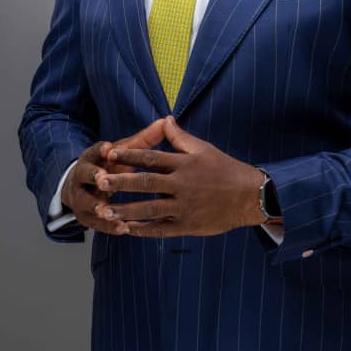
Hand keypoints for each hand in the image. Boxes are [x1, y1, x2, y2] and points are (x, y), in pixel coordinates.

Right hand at [60, 119, 166, 234]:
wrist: (82, 187)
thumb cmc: (110, 165)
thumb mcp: (123, 151)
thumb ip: (143, 140)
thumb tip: (165, 121)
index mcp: (92, 157)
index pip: (94, 151)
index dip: (100, 150)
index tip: (109, 149)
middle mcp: (82, 176)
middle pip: (84, 175)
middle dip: (93, 177)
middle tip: (103, 180)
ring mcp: (80, 197)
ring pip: (86, 202)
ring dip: (96, 206)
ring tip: (108, 211)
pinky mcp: (85, 217)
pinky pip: (95, 223)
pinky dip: (107, 226)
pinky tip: (122, 228)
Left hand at [94, 115, 266, 236]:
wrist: (251, 197)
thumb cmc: (226, 169)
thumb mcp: (204, 149)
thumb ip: (180, 137)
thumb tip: (165, 119)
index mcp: (185, 164)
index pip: (152, 158)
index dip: (129, 155)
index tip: (110, 154)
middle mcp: (183, 185)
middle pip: (146, 183)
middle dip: (121, 182)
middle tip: (100, 182)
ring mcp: (185, 207)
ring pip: (150, 209)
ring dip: (126, 210)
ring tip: (105, 211)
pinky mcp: (188, 226)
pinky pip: (161, 229)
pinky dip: (143, 230)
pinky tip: (127, 230)